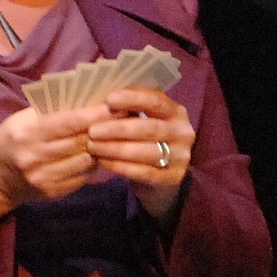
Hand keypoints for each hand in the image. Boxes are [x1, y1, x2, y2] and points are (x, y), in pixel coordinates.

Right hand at [0, 102, 108, 217]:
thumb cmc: (12, 140)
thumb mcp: (23, 120)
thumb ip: (52, 112)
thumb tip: (89, 101)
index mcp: (27, 133)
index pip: (68, 122)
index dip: (95, 114)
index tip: (116, 106)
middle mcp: (35, 157)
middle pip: (81, 141)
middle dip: (105, 129)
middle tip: (125, 117)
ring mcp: (44, 178)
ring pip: (87, 160)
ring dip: (102, 147)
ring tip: (113, 136)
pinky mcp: (54, 192)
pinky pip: (83, 176)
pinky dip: (93, 164)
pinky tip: (97, 154)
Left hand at [89, 85, 196, 220]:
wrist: (161, 175)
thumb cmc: (146, 139)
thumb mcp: (145, 120)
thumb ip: (131, 110)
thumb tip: (101, 100)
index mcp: (176, 112)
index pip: (156, 101)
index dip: (133, 99)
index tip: (109, 100)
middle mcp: (183, 133)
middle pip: (149, 128)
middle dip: (118, 129)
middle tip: (93, 130)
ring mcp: (181, 157)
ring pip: (145, 152)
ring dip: (115, 149)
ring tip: (93, 146)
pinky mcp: (173, 178)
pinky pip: (144, 172)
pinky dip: (120, 166)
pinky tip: (103, 161)